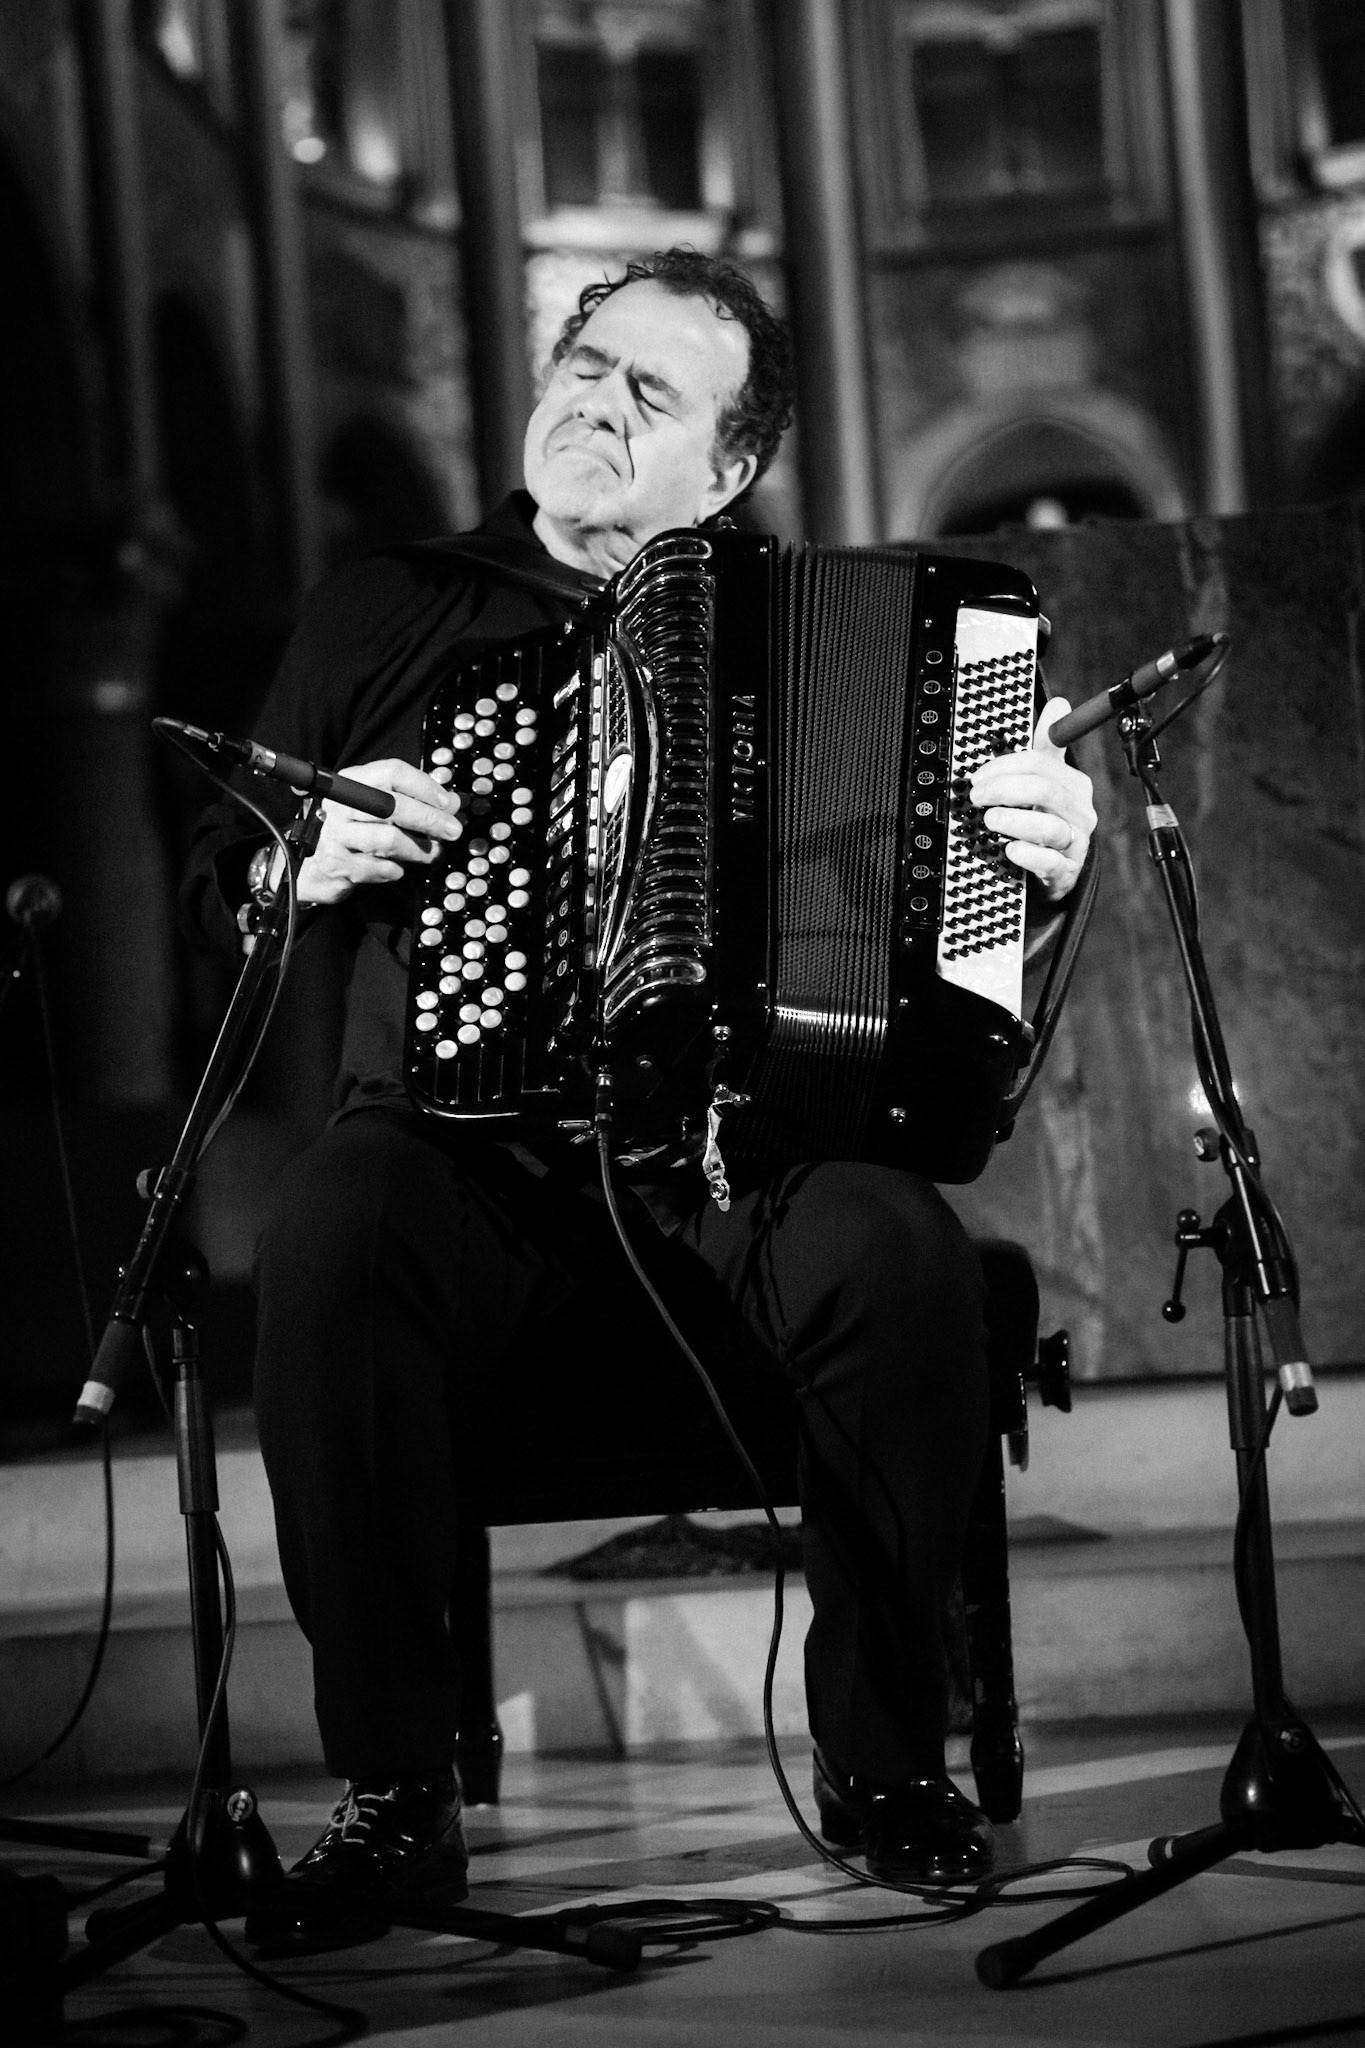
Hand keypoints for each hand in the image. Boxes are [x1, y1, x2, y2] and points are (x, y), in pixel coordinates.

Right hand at [296, 758, 464, 906]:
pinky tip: (397, 867)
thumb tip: (451, 804)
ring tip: (432, 854)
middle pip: (391, 805)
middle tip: (453, 831)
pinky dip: (396, 870)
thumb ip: (414, 802)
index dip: (425, 786)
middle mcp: (339, 803)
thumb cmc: (354, 832)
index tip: (447, 803)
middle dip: (429, 819)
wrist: (312, 866)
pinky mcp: (336, 863)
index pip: (392, 772)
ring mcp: (335, 833)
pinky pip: (380, 868)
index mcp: (352, 780)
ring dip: (418, 850)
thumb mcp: (380, 809)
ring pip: (388, 840)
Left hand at [968, 699, 1096, 903]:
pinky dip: (1027, 855)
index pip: (1040, 763)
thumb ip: (1048, 746)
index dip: (1004, 766)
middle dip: (1004, 790)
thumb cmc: (1047, 820)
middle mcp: (1079, 811)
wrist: (1057, 870)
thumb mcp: (1048, 781)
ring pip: (1048, 827)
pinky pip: (1049, 862)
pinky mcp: (1066, 871)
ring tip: (990, 820)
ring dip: (1013, 821)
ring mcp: (1075, 842)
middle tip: (977, 797)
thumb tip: (1058, 704)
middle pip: (1044, 790)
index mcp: (1073, 785)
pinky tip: (1010, 849)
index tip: (978, 777)